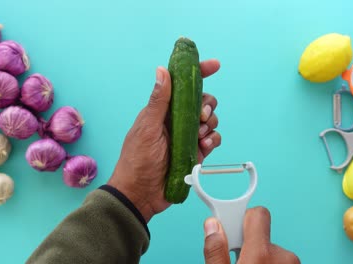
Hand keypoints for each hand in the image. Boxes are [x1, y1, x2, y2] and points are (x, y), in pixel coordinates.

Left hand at [108, 59, 221, 222]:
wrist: (141, 194)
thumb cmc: (138, 160)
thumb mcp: (147, 127)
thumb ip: (159, 100)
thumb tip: (162, 70)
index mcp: (163, 110)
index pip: (183, 86)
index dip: (198, 73)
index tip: (214, 66)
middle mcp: (177, 121)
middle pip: (202, 102)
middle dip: (208, 106)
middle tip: (201, 117)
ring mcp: (187, 137)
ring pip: (210, 121)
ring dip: (210, 125)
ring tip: (199, 137)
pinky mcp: (196, 153)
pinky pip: (212, 140)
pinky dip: (213, 141)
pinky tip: (204, 147)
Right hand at [203, 207, 299, 263]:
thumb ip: (216, 251)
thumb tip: (212, 225)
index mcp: (262, 254)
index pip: (258, 214)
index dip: (242, 218)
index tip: (232, 230)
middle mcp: (284, 257)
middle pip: (261, 235)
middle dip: (249, 244)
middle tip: (238, 262)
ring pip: (270, 250)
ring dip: (260, 258)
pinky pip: (280, 260)